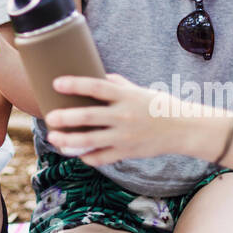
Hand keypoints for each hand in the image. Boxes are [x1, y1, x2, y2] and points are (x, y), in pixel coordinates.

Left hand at [43, 73, 172, 164]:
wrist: (183, 129)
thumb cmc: (158, 106)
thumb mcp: (138, 90)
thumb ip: (117, 83)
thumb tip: (95, 75)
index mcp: (125, 96)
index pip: (96, 87)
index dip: (75, 84)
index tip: (56, 83)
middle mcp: (123, 115)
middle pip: (89, 116)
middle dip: (66, 117)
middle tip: (49, 117)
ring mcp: (125, 136)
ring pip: (91, 140)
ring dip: (69, 140)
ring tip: (53, 138)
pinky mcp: (127, 152)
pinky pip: (102, 157)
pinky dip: (87, 156)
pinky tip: (76, 153)